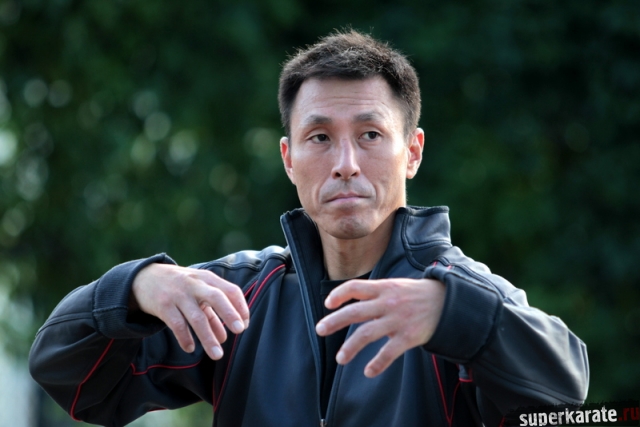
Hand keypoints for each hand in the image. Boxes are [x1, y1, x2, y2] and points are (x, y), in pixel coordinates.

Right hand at [131, 263, 249, 360]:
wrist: (144, 277)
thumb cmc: (179, 287)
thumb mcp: (197, 292)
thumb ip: (212, 312)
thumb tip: (224, 337)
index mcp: (207, 279)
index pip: (231, 290)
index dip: (240, 307)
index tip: (244, 325)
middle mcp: (195, 284)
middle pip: (216, 297)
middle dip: (229, 314)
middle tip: (239, 331)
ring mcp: (178, 295)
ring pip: (196, 317)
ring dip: (208, 337)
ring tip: (217, 355)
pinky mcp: (163, 305)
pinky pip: (177, 324)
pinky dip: (185, 338)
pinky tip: (191, 348)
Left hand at [315, 278, 444, 377]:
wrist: (447, 302)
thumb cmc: (415, 295)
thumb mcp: (394, 285)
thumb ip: (374, 293)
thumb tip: (350, 301)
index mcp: (383, 288)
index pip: (355, 287)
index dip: (339, 294)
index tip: (327, 304)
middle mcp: (388, 303)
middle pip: (355, 312)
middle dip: (334, 321)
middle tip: (320, 330)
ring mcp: (398, 320)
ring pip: (367, 334)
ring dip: (350, 347)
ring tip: (340, 358)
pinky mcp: (409, 337)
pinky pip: (388, 353)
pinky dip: (377, 364)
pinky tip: (368, 371)